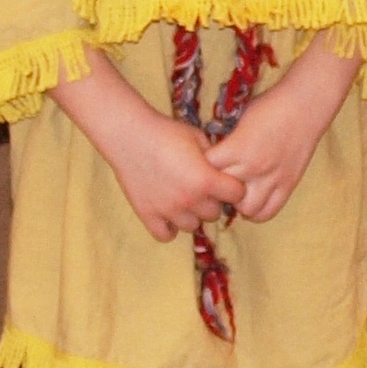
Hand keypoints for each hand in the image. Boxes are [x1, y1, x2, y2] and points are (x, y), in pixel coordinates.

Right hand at [51, 58, 246, 242]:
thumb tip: (225, 169)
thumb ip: (215, 158)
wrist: (129, 135)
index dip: (233, 187)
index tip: (225, 181)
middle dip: (211, 201)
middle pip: (214, 213)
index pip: (237, 195)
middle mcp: (189, 200)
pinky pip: (166, 235)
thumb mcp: (198, 138)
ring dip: (191, 214)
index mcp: (206, 180)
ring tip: (182, 198)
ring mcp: (168, 211)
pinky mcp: (148, 215)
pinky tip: (168, 212)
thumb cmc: (166, 132)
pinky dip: (169, 227)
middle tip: (200, 187)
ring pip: (192, 226)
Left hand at [219, 48, 354, 224]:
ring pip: (245, 209)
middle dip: (218, 188)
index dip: (202, 169)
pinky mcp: (288, 186)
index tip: (205, 166)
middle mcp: (252, 167)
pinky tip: (255, 199)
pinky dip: (258, 211)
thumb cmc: (269, 106)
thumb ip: (228, 144)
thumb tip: (213, 160)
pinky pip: (268, 211)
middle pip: (223, 193)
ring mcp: (272, 179)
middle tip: (219, 181)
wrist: (305, 105)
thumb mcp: (240, 121)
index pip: (207, 170)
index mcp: (237, 148)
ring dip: (238, 203)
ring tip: (239, 192)